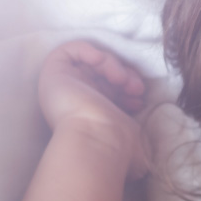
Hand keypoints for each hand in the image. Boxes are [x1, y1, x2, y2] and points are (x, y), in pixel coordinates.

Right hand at [37, 41, 147, 178]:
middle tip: (136, 89)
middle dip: (126, 75)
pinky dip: (90, 50)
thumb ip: (135, 133)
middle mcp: (80, 96)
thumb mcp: (133, 137)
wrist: (97, 138)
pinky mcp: (54, 72)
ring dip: (113, 64)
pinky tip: (100, 64)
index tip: (139, 100)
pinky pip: (71, 49)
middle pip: (104, 73)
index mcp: (95, 110)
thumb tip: (146, 152)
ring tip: (122, 81)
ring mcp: (67, 84)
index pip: (112, 89)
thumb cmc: (116, 143)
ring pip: (92, 61)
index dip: (129, 88)